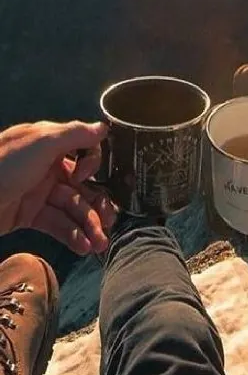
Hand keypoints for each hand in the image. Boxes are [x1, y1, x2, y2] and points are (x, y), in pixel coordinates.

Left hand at [0, 121, 116, 254]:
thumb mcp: (41, 141)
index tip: (86, 176)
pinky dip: (72, 235)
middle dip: (98, 204)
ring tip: (99, 244)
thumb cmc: (6, 164)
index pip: (84, 152)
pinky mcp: (29, 216)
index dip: (92, 164)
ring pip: (72, 208)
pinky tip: (84, 246)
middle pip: (82, 185)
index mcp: (50, 144)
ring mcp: (38, 192)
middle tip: (110, 223)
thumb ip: (74, 134)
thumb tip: (103, 128)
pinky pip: (57, 224)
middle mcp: (48, 166)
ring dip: (89, 225)